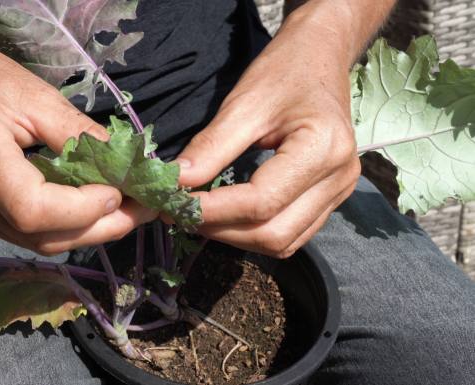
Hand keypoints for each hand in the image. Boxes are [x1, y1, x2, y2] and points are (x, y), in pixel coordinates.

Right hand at [0, 39, 154, 254]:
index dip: (81, 209)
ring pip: (36, 243)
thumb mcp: (36, 94)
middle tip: (140, 210)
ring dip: (86, 231)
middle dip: (98, 228)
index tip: (117, 192)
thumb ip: (79, 134)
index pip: (32, 209)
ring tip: (124, 211)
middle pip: (39, 236)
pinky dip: (63, 226)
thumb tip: (125, 165)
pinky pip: (25, 234)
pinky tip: (88, 209)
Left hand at [175, 23, 360, 257]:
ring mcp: (340, 192)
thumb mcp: (243, 104)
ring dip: (235, 237)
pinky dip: (254, 232)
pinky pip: (291, 234)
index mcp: (323, 149)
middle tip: (180, 214)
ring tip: (199, 216)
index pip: (261, 201)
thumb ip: (210, 147)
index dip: (212, 210)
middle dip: (221, 230)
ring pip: (282, 242)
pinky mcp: (331, 198)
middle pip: (273, 233)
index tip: (172, 205)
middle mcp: (339, 179)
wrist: (320, 56)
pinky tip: (226, 216)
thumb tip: (176, 183)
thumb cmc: (284, 71)